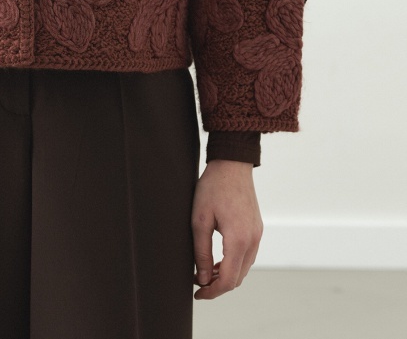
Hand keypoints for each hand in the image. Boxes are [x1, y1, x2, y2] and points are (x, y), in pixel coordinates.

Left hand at [191, 158, 262, 299]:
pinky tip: (219, 260)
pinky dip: (234, 263)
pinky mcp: (257, 228)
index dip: (212, 291)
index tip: (197, 293)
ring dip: (227, 275)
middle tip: (198, 283)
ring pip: (244, 268)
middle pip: (238, 278)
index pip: (229, 279)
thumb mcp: (199, 219)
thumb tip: (203, 278)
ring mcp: (257, 234)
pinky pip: (248, 255)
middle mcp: (253, 240)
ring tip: (206, 272)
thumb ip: (201, 252)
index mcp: (239, 239)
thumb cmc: (213, 187)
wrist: (232, 163)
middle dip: (218, 285)